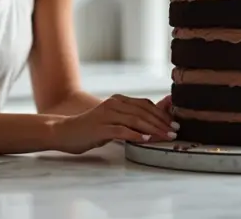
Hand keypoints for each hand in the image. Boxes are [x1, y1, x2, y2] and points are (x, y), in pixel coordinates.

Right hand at [51, 94, 177, 153]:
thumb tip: (156, 118)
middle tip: (174, 132)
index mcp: (118, 100)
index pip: (145, 104)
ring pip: (135, 120)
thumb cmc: (92, 128)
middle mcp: (113, 104)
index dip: (161, 114)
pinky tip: (145, 139)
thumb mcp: (114, 120)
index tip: (174, 124)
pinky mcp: (100, 128)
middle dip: (161, 122)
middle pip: (143, 112)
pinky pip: (121, 130)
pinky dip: (135, 135)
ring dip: (153, 129)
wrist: (65, 132)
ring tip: (165, 136)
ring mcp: (106, 115)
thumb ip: (132, 118)